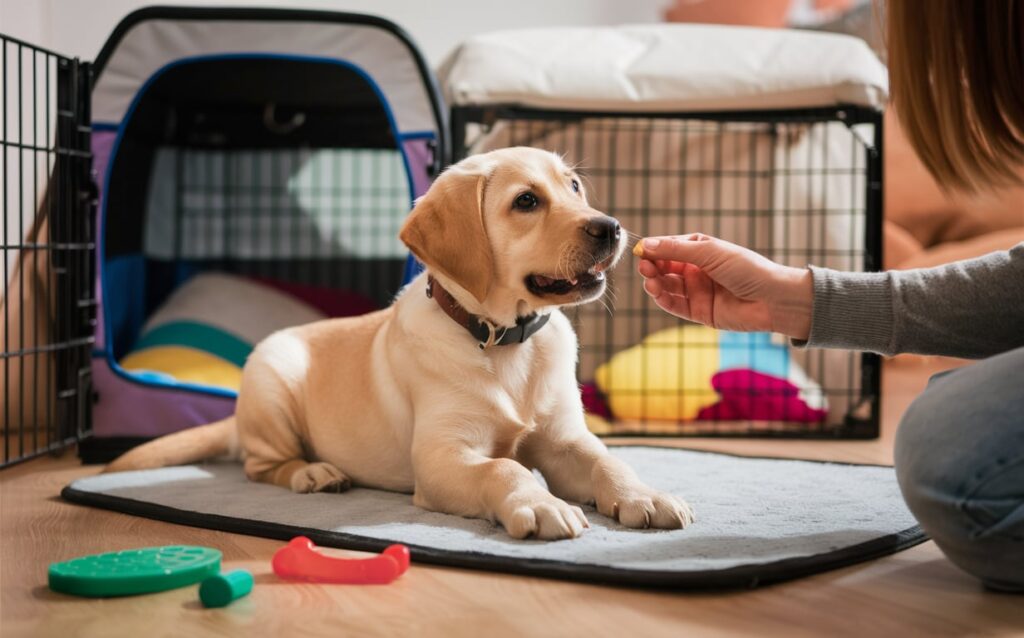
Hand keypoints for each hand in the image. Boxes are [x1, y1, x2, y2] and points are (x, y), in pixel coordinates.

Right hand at [635, 234, 812, 339]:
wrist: (773, 299)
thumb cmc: (748, 269)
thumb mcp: (710, 252)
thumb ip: (676, 249)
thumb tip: (646, 245)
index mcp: (701, 250)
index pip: (669, 248)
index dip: (654, 250)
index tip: (640, 252)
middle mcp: (697, 270)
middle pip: (665, 268)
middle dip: (652, 267)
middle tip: (644, 267)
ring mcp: (698, 291)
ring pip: (667, 287)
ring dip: (655, 283)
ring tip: (650, 281)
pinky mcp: (700, 312)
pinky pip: (675, 306)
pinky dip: (663, 300)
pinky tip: (657, 294)